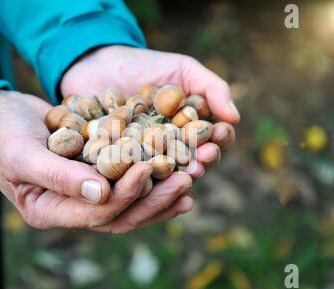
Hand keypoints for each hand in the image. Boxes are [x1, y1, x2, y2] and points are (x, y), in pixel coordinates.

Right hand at [0, 90, 192, 232]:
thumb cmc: (2, 135)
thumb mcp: (22, 154)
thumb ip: (57, 176)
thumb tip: (102, 194)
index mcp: (50, 211)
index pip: (97, 213)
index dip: (125, 195)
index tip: (149, 168)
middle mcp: (72, 209)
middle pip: (122, 215)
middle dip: (155, 199)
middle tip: (186, 179)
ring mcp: (86, 194)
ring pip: (131, 203)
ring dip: (161, 192)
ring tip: (191, 176)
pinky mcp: (96, 175)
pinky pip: (128, 181)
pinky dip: (152, 176)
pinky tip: (176, 167)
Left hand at [61, 45, 239, 177]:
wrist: (98, 64)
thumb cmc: (145, 66)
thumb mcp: (182, 69)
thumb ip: (211, 89)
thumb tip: (235, 118)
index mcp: (191, 132)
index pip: (213, 141)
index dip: (220, 139)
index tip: (220, 133)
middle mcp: (171, 152)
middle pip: (193, 163)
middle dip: (201, 162)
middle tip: (202, 161)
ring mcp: (146, 162)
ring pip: (165, 176)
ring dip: (174, 177)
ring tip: (181, 174)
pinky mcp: (118, 167)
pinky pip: (130, 176)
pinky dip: (138, 178)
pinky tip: (143, 178)